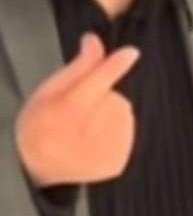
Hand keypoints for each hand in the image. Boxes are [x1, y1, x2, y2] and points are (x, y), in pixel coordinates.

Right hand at [16, 34, 139, 187]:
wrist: (44, 175)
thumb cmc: (40, 128)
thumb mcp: (46, 94)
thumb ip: (77, 68)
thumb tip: (94, 40)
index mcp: (65, 111)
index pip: (95, 82)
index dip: (112, 67)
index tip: (130, 52)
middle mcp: (87, 130)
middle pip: (111, 95)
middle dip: (99, 96)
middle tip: (73, 114)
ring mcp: (105, 147)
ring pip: (120, 110)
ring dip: (106, 114)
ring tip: (81, 131)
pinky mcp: (119, 159)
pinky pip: (125, 129)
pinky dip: (112, 132)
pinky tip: (93, 143)